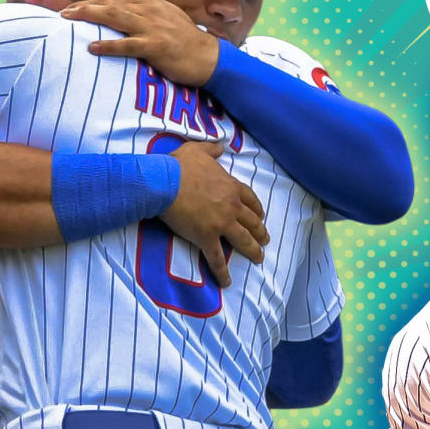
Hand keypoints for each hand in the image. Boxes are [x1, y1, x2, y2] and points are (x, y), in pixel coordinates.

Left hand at [60, 0, 220, 86]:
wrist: (209, 58)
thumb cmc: (185, 42)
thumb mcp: (165, 20)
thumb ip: (144, 16)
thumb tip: (122, 17)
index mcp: (151, 3)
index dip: (94, 2)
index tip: (76, 7)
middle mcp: (150, 10)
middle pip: (110, 4)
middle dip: (85, 6)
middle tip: (64, 11)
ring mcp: (153, 28)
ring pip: (115, 17)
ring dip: (90, 16)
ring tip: (70, 19)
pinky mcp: (156, 46)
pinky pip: (127, 45)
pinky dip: (108, 45)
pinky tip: (92, 47)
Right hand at [159, 141, 267, 287]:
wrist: (164, 182)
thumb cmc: (178, 166)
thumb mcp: (196, 150)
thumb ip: (211, 150)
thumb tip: (220, 147)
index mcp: (230, 186)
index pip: (250, 199)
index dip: (257, 209)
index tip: (260, 216)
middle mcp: (231, 206)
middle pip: (252, 222)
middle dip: (261, 232)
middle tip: (265, 240)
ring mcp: (221, 223)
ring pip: (243, 240)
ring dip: (252, 250)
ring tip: (258, 258)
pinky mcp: (206, 237)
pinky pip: (217, 258)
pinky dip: (223, 272)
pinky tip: (227, 282)